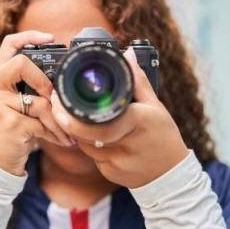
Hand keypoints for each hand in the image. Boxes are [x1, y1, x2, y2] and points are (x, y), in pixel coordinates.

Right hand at [0, 31, 72, 175]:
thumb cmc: (11, 132)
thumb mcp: (16, 106)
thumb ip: (30, 91)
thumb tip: (59, 85)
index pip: (8, 46)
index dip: (29, 36)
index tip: (50, 38)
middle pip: (22, 63)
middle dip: (45, 82)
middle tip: (54, 100)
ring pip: (40, 101)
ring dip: (58, 120)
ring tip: (66, 132)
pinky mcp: (9, 123)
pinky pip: (42, 122)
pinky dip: (55, 132)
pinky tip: (60, 140)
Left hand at [51, 47, 187, 187]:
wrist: (170, 173)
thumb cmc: (163, 135)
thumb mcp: (155, 105)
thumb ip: (137, 80)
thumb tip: (126, 55)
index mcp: (137, 123)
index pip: (98, 122)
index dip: (73, 116)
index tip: (59, 100)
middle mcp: (125, 146)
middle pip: (84, 133)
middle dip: (67, 119)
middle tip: (59, 105)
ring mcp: (116, 163)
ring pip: (83, 145)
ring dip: (78, 130)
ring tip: (82, 118)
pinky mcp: (109, 173)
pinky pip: (91, 156)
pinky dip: (90, 144)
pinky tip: (99, 137)